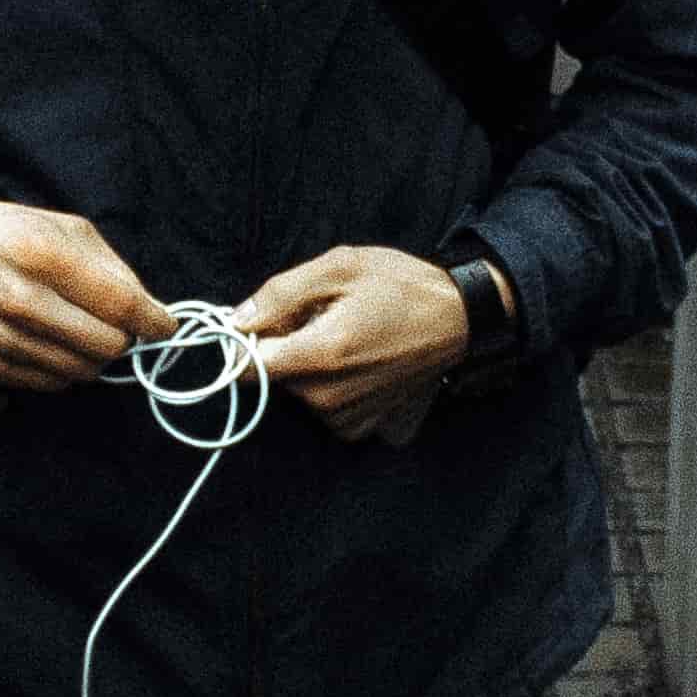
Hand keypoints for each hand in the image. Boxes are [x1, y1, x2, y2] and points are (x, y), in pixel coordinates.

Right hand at [0, 199, 171, 390]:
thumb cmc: (5, 233)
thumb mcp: (63, 228)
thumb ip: (111, 268)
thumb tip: (149, 311)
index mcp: (44, 255)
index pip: (121, 304)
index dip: (154, 321)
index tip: (163, 324)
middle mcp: (22, 300)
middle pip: (107, 345)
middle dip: (121, 337)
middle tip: (113, 323)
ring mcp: (2, 337)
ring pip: (82, 371)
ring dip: (92, 355)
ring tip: (79, 330)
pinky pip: (51, 384)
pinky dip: (63, 368)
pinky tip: (52, 342)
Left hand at [239, 243, 476, 444]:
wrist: (461, 318)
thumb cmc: (402, 286)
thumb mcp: (339, 267)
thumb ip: (280, 294)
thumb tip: (235, 320)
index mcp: (320, 356)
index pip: (245, 368)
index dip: (245, 344)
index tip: (265, 324)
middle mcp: (331, 398)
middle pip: (276, 379)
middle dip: (287, 349)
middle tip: (324, 320)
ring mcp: (351, 419)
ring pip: (302, 395)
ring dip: (313, 369)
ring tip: (350, 339)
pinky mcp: (370, 428)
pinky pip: (331, 411)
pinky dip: (339, 388)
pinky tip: (365, 363)